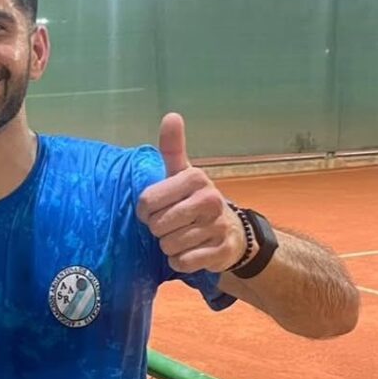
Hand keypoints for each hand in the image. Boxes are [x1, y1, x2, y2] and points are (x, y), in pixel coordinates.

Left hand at [136, 113, 244, 273]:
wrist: (232, 232)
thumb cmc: (197, 201)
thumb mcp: (184, 173)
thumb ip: (173, 148)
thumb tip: (171, 116)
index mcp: (196, 178)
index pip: (147, 202)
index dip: (145, 211)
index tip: (154, 209)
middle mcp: (210, 200)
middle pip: (157, 226)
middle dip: (159, 229)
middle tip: (173, 224)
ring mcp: (217, 227)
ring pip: (168, 245)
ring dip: (169, 246)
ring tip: (183, 236)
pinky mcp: (220, 252)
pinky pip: (182, 262)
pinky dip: (180, 261)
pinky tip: (190, 251)